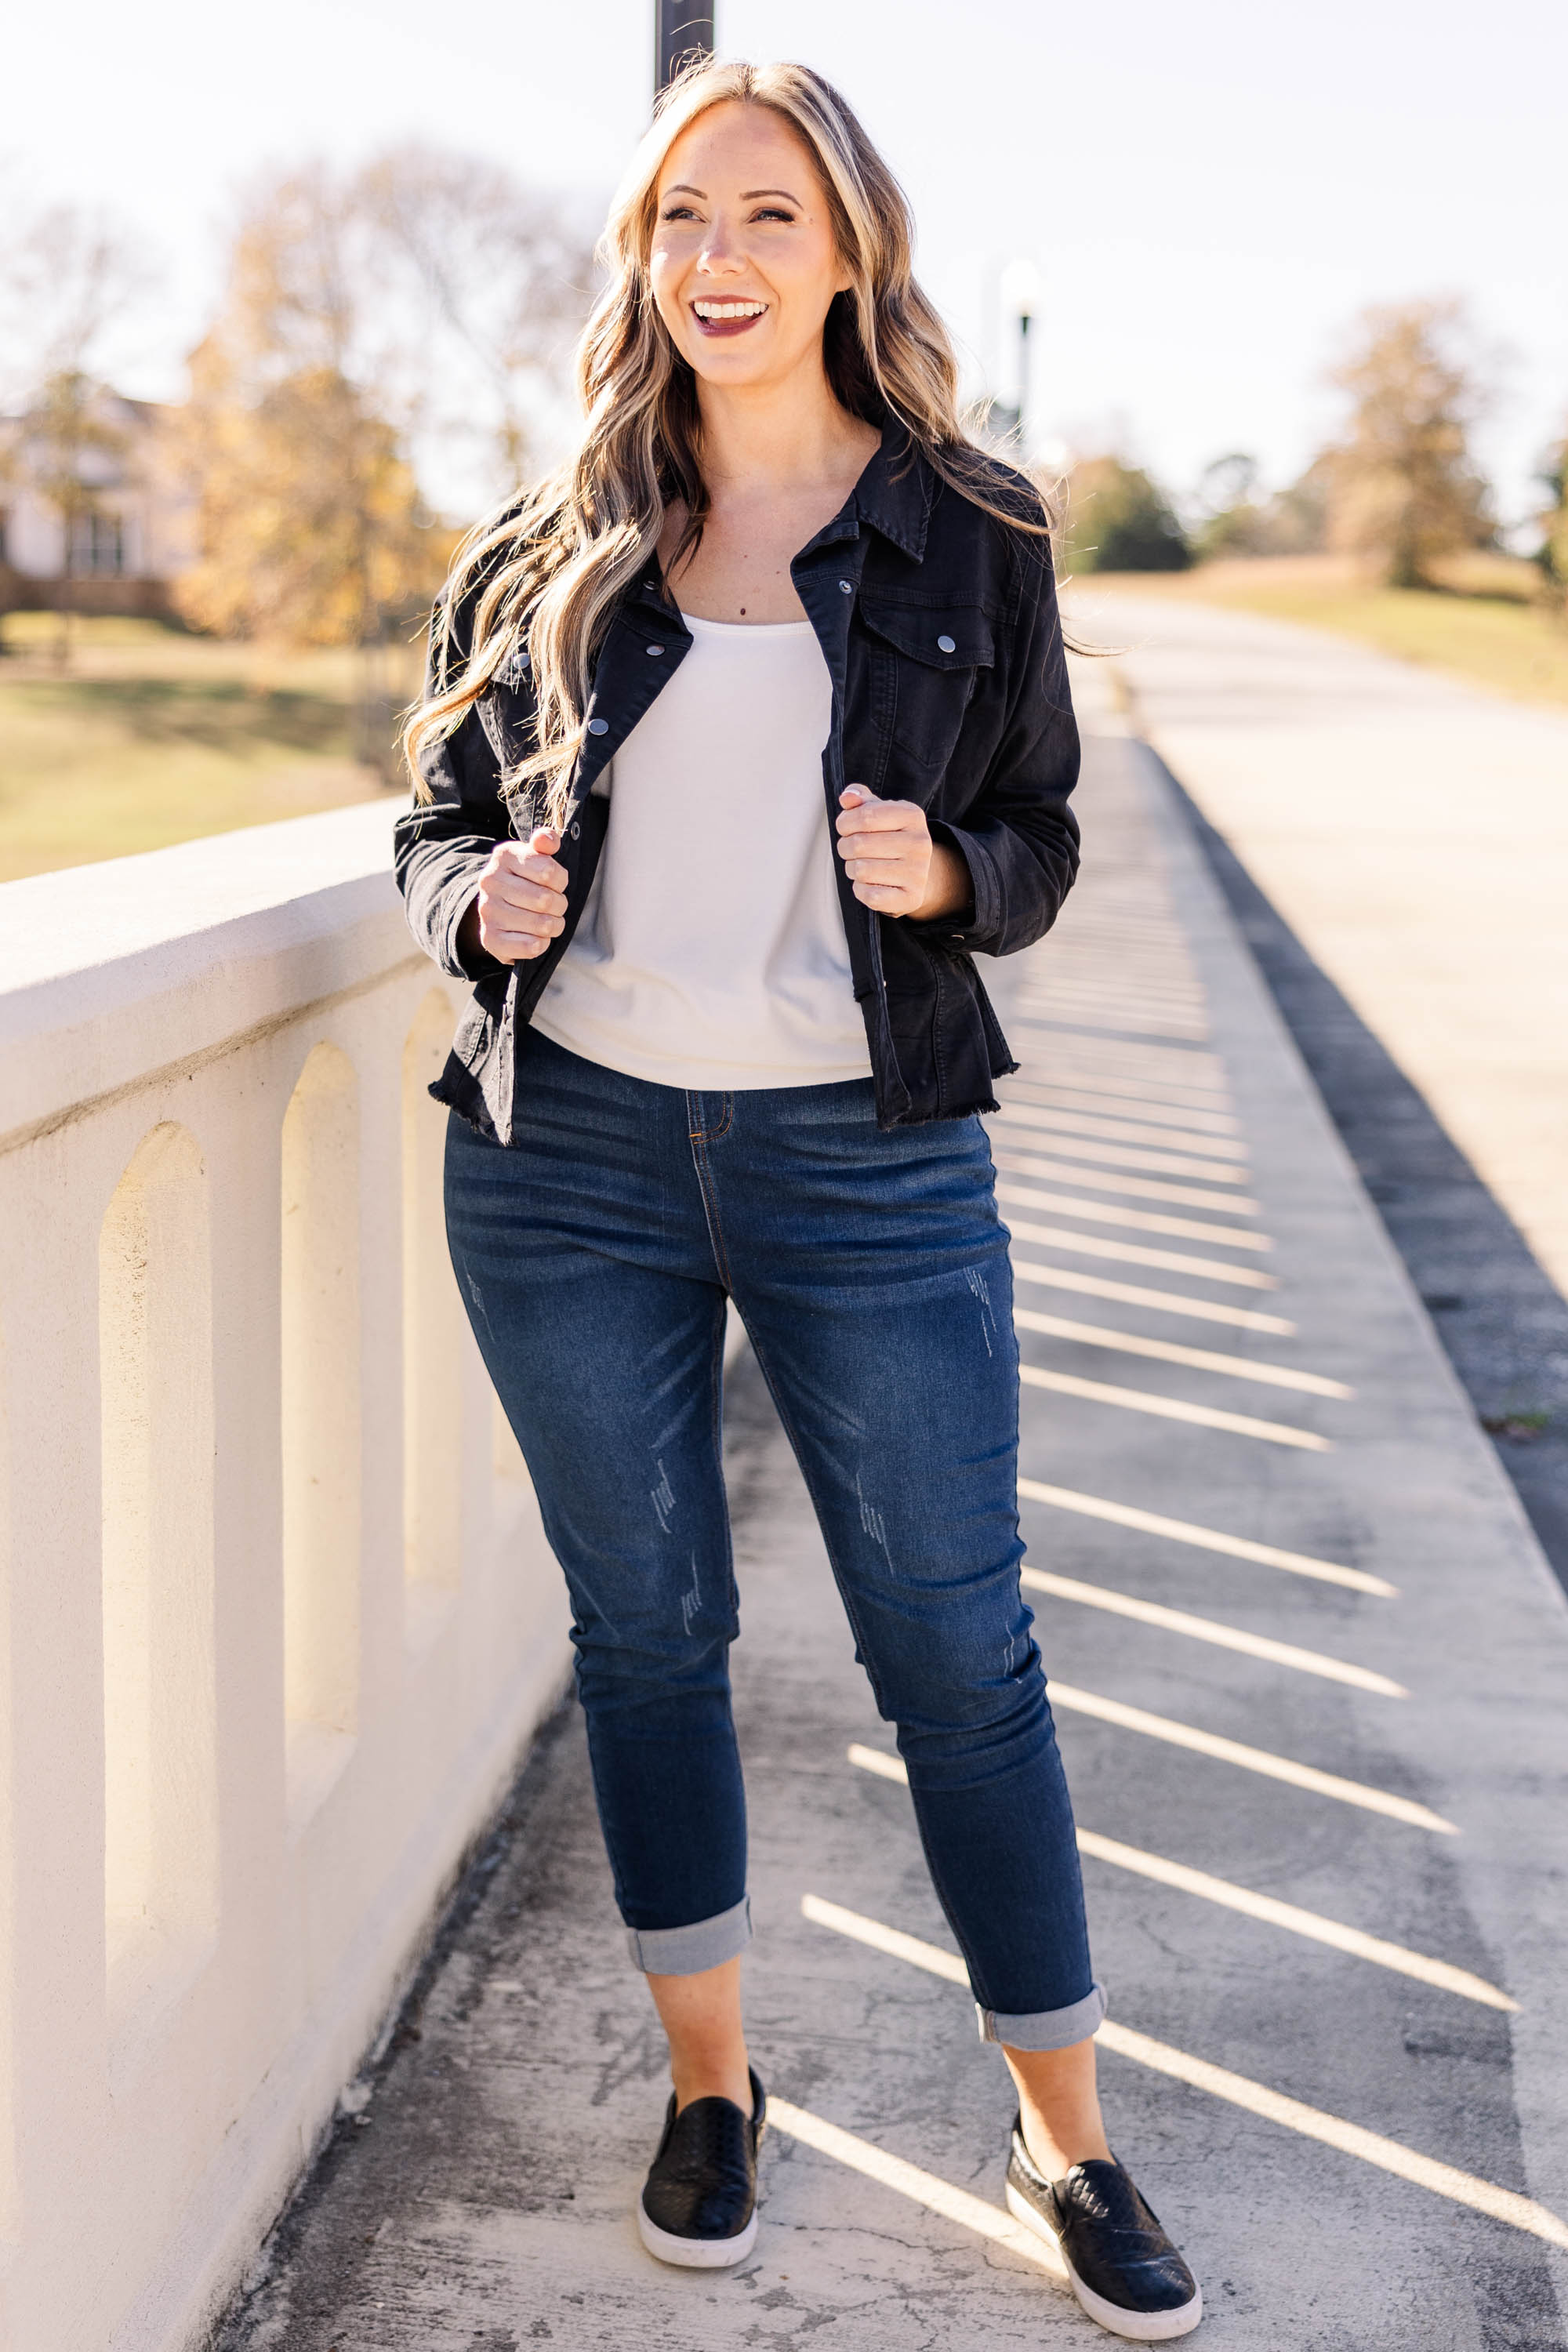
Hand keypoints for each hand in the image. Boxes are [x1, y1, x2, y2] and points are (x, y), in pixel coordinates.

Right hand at [469, 828, 567, 962]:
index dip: (561, 881)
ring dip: (554, 925)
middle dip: (559, 905)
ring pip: (542, 925)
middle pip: (546, 900)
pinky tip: (537, 937)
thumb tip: (548, 839)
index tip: (555, 883)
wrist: (498, 906)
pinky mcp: (490, 938)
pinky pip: (530, 946)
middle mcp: (490, 882)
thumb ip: (546, 842)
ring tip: (548, 920)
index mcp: (504, 856)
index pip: (548, 872)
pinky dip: (541, 944)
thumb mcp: (535, 855)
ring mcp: (488, 911)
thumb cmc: (525, 879)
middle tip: (555, 905)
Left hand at [834, 786, 970, 921]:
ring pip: (861, 870)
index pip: (865, 816)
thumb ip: (860, 801)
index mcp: (912, 815)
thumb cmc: (890, 838)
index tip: (844, 828)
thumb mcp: (879, 813)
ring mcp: (918, 872)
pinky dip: (861, 890)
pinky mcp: (911, 898)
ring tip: (862, 865)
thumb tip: (847, 797)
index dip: (844, 823)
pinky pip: (869, 895)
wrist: (915, 874)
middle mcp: (920, 843)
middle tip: (851, 850)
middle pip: (859, 844)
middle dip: (845, 847)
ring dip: (852, 869)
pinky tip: (869, 883)